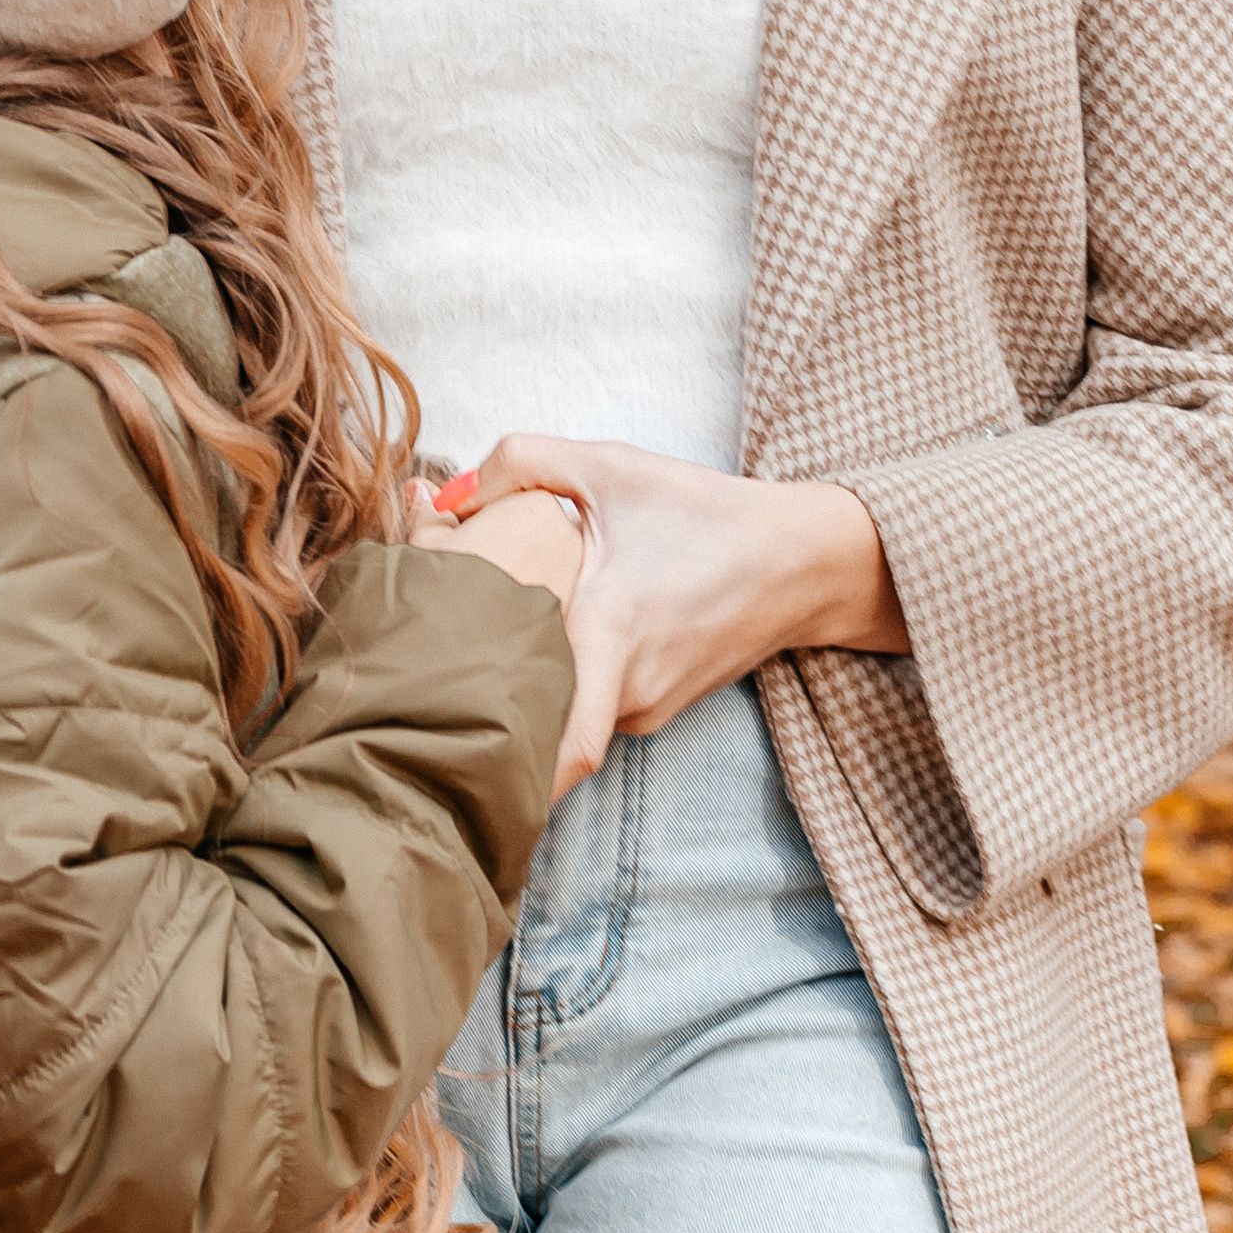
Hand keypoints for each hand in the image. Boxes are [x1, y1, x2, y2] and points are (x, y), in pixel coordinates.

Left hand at [436, 439, 906, 796]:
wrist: (799, 560)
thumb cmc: (703, 512)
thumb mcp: (609, 466)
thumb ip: (518, 463)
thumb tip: (442, 498)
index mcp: (609, 635)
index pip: (562, 753)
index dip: (506, 769)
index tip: (447, 759)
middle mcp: (627, 691)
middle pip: (539, 725)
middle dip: (487, 707)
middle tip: (432, 675)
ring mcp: (645, 709)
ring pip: (563, 710)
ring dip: (529, 682)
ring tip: (496, 636)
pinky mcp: (655, 710)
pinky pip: (593, 704)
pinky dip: (567, 678)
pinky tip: (557, 634)